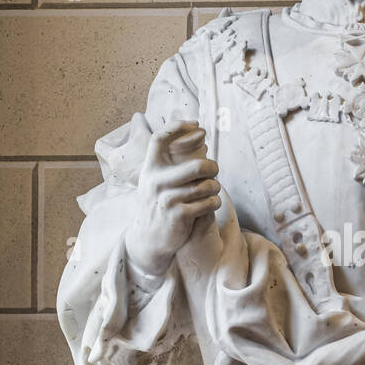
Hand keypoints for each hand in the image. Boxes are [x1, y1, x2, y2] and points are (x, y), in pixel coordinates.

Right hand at [124, 122, 219, 277]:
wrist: (149, 238)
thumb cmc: (159, 205)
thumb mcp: (155, 182)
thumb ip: (169, 164)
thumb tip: (196, 138)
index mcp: (150, 169)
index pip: (160, 139)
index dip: (178, 127)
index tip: (197, 126)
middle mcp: (156, 181)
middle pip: (196, 166)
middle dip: (213, 167)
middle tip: (215, 170)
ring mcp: (167, 199)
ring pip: (206, 186)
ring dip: (215, 188)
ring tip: (213, 191)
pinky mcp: (179, 215)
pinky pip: (208, 203)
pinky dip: (214, 202)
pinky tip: (212, 204)